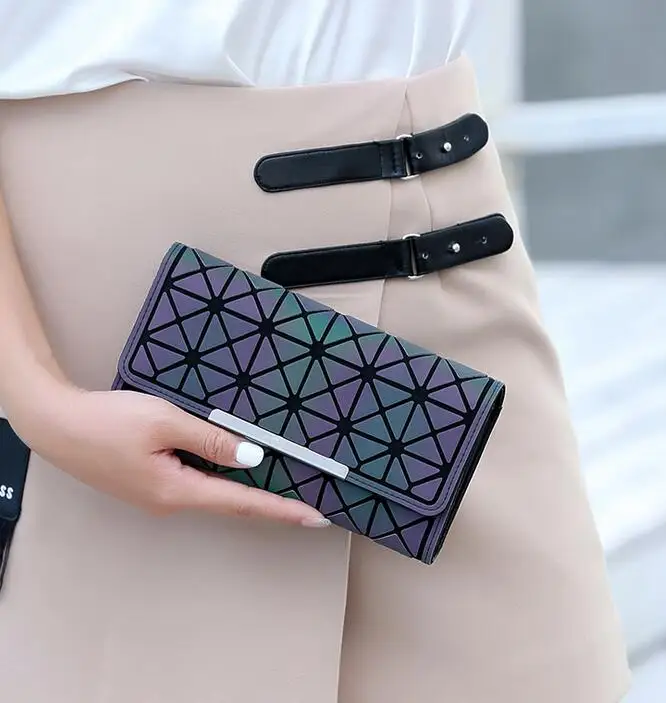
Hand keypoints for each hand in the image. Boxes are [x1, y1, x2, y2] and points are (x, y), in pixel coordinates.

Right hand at [9, 384, 329, 527]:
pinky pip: (197, 481)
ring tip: (282, 484)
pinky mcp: (151, 482)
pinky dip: (223, 476)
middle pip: (232, 502)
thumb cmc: (106, 421)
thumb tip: (252, 457)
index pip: (243, 502)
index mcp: (177, 490)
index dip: (282, 509)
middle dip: (271, 503)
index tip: (315, 517)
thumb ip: (211, 440)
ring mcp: (160, 493)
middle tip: (308, 503)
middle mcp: (172, 500)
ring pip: (215, 491)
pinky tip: (235, 465)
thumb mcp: (164, 421)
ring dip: (247, 489)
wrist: (56, 426)